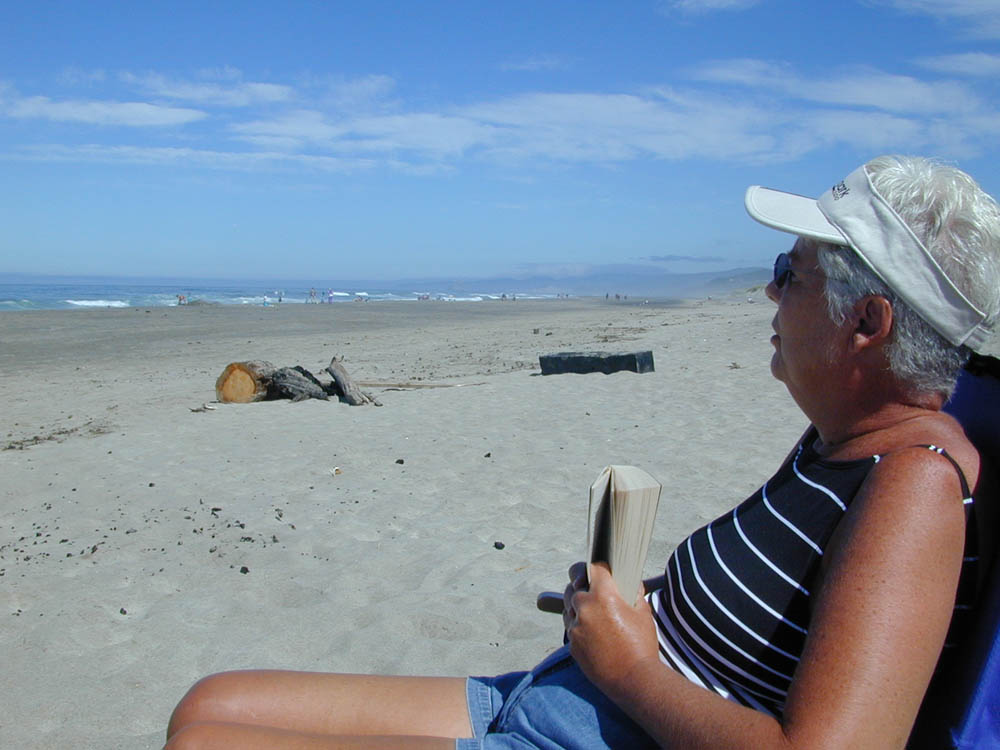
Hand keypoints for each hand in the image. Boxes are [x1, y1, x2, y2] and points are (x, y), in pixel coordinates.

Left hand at [564, 562, 659, 697]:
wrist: (634, 679)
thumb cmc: (642, 645)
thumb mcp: (642, 612)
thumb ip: (633, 592)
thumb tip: (631, 582)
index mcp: (603, 595)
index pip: (594, 568)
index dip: (599, 567)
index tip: (602, 569)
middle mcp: (585, 608)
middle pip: (574, 586)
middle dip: (582, 585)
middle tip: (592, 588)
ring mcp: (576, 627)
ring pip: (568, 606)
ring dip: (577, 605)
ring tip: (592, 610)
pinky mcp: (572, 644)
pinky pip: (570, 627)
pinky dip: (577, 625)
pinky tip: (591, 630)